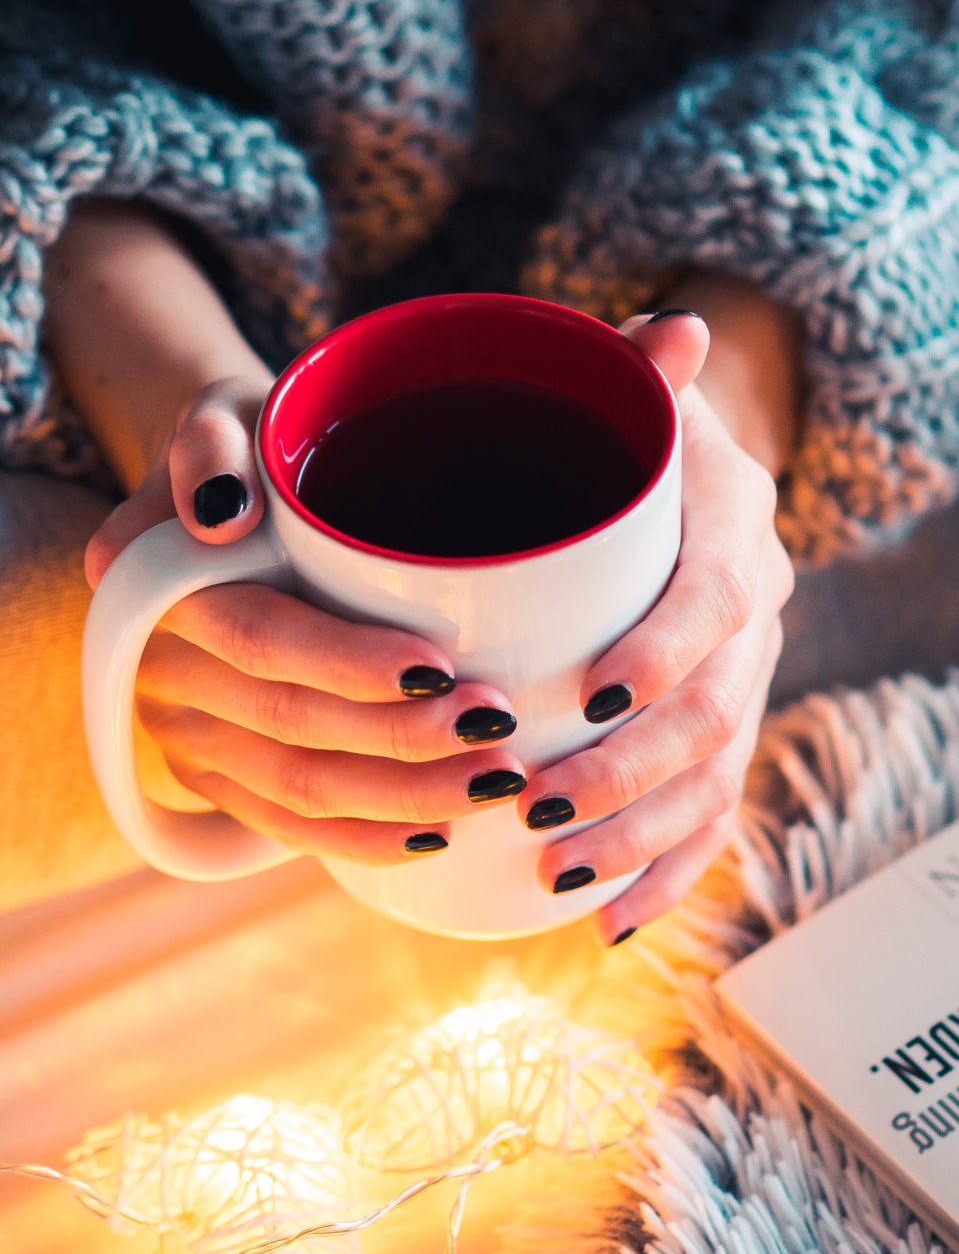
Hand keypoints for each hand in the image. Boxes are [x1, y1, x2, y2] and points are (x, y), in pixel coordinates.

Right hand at [86, 369, 529, 865]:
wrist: (222, 499)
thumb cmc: (251, 448)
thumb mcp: (228, 414)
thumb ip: (210, 443)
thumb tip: (218, 513)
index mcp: (161, 587)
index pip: (262, 637)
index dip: (349, 664)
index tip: (440, 668)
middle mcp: (161, 672)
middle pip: (289, 724)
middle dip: (403, 742)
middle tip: (501, 732)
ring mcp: (185, 733)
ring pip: (295, 788)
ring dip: (402, 798)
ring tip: (495, 782)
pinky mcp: (214, 775)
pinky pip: (284, 824)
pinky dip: (362, 839)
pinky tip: (435, 836)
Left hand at [518, 307, 796, 941]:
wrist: (677, 474)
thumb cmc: (625, 432)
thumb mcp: (628, 386)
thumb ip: (637, 367)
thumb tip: (674, 332)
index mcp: (740, 531)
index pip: (722, 599)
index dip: (667, 650)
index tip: (593, 693)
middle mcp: (759, 620)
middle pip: (716, 714)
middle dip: (631, 774)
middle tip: (538, 806)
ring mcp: (743, 687)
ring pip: (714, 783)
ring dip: (639, 839)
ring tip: (557, 872)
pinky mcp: (717, 739)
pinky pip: (709, 821)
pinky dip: (665, 876)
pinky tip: (608, 923)